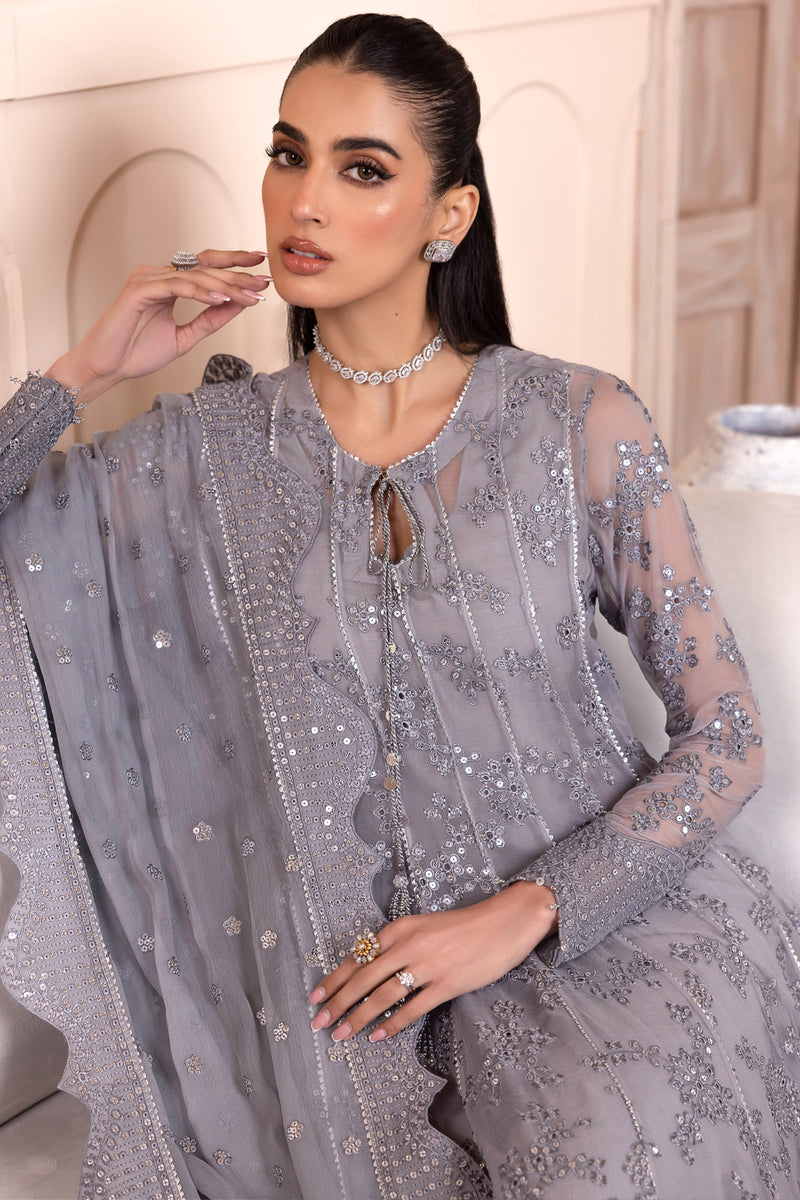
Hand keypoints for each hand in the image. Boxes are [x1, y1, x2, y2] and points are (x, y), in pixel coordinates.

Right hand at [46, 250, 270, 405]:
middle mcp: (157, 275)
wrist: (106, 368)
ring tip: (249, 294)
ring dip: (225, 285)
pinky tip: (221, 299)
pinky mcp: (138, 290)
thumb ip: (210, 320)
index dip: (234, 265)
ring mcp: (147, 280)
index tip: (261, 269)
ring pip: (194, 276)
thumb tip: (239, 304)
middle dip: (237, 273)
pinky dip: (200, 292)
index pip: (206, 268)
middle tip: (264, 279)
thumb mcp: (185, 337)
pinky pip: (176, 286)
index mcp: (168, 283)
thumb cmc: (136, 353)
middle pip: (204, 267)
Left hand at [309, 881, 557, 1042]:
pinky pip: (413, 1009)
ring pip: (383, 995)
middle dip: (338, 1002)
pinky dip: (392, 1025)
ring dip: (359, 1017)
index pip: (358, 956)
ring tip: (341, 1034)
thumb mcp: (424, 927)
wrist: (504, 923)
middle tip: (318, 1023)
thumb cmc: (464, 926)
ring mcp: (428, 965)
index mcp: (401, 928)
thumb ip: (399, 944)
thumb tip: (370, 969)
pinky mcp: (448, 984)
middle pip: (364, 978)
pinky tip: (378, 1037)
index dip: (334, 979)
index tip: (315, 998)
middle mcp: (409, 944)